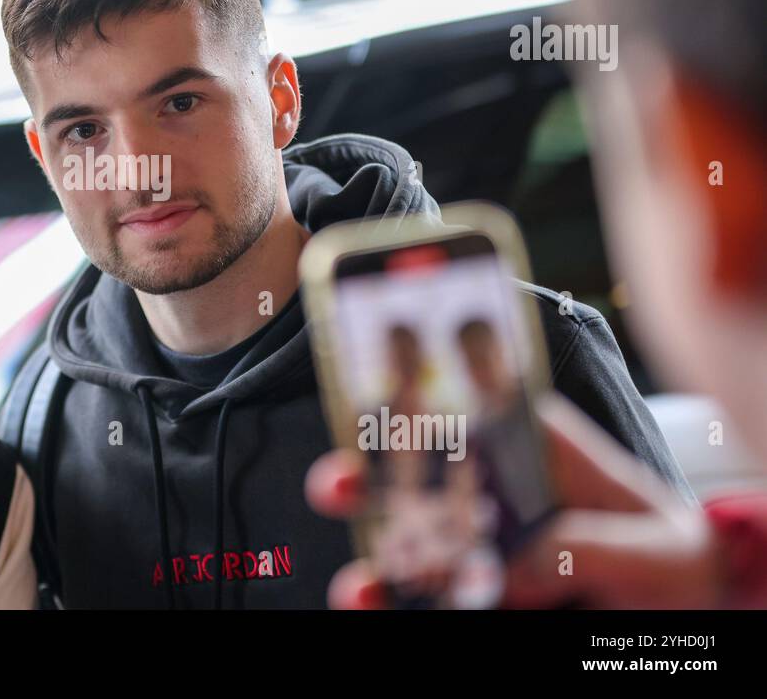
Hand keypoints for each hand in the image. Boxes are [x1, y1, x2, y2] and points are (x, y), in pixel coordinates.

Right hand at [305, 393, 725, 608]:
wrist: (679, 626)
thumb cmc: (674, 567)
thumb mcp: (660, 550)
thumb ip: (590, 544)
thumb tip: (514, 569)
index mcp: (533, 454)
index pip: (470, 410)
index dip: (418, 393)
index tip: (377, 392)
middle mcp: (491, 497)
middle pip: (411, 477)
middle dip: (362, 475)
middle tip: (338, 483)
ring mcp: (475, 553)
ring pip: (401, 545)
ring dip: (370, 557)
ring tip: (361, 583)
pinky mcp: (469, 597)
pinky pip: (420, 600)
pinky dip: (393, 604)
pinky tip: (383, 605)